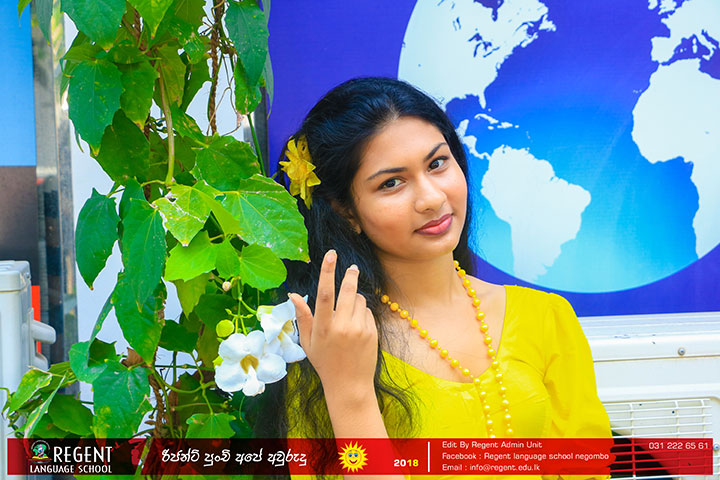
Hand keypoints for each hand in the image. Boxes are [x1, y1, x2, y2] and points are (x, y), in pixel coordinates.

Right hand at [289, 249, 377, 396]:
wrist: (349, 385)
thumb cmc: (325, 363)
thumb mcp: (308, 342)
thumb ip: (302, 317)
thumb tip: (292, 294)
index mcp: (323, 328)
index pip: (325, 294)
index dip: (327, 272)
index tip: (331, 255)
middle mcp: (342, 327)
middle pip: (347, 291)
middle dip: (350, 276)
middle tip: (352, 267)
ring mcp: (359, 330)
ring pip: (359, 300)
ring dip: (355, 299)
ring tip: (348, 314)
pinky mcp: (372, 333)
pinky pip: (367, 312)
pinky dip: (362, 313)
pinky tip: (356, 327)